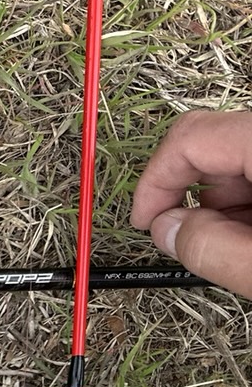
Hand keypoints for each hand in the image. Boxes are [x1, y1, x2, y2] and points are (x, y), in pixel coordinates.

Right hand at [130, 111, 251, 298]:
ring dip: (221, 205)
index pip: (190, 138)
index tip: (144, 221)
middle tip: (185, 241)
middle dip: (188, 195)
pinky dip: (248, 202)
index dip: (154, 182)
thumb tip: (167, 230)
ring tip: (237, 248)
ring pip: (236, 159)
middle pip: (211, 144)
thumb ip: (209, 247)